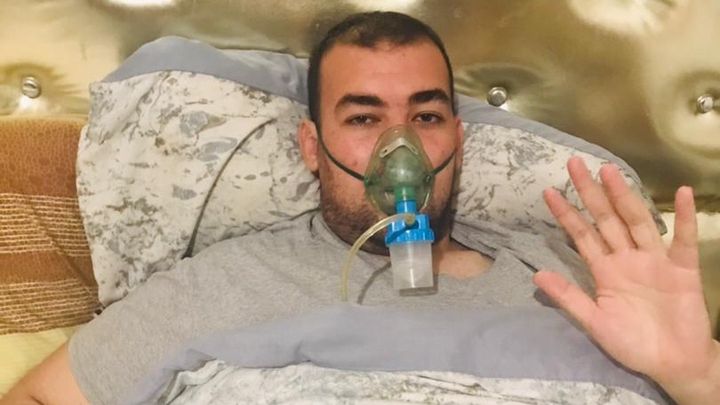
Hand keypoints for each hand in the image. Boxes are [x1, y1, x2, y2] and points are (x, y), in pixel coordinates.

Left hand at [533, 156, 719, 403]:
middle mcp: (627, 258)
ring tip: (610, 171)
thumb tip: (535, 275)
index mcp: (605, 270)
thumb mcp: (595, 322)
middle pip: (606, 219)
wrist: (673, 364)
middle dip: (590, 193)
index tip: (548, 191)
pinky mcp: (682, 269)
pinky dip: (685, 217)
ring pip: (636, 222)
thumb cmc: (632, 343)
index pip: (581, 235)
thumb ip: (569, 297)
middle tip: (574, 164)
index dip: (566, 214)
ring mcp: (655, 260)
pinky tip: (682, 193)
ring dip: (624, 196)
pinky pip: (683, 240)